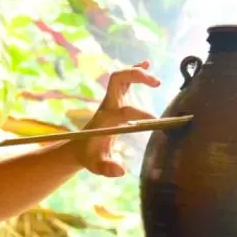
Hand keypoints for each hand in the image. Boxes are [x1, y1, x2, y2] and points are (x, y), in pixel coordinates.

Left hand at [77, 61, 161, 176]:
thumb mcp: (96, 165)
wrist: (79, 147)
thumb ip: (107, 168)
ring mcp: (111, 101)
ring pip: (121, 76)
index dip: (141, 113)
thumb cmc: (90, 157)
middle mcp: (108, 105)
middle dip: (137, 76)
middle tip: (157, 84)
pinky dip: (135, 71)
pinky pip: (123, 80)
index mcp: (106, 119)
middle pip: (118, 80)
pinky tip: (146, 65)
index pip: (124, 110)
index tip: (156, 120)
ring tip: (155, 78)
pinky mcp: (115, 100)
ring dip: (137, 72)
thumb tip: (120, 170)